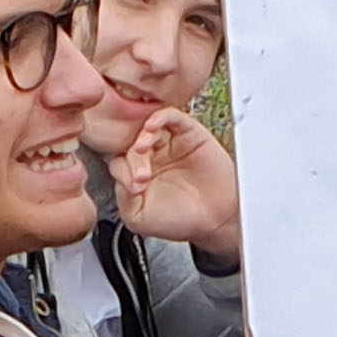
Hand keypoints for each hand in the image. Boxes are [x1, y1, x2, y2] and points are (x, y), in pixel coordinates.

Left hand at [111, 108, 241, 262]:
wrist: (218, 220)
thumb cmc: (184, 220)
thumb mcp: (138, 218)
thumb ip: (121, 196)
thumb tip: (118, 173)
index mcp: (138, 174)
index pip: (119, 160)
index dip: (123, 171)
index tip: (136, 188)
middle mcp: (153, 156)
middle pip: (130, 143)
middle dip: (133, 160)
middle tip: (144, 178)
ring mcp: (170, 143)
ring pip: (146, 127)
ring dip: (141, 136)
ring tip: (143, 151)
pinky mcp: (188, 133)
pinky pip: (169, 115)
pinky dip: (158, 117)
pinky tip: (152, 128)